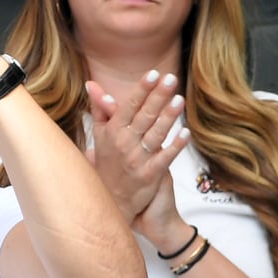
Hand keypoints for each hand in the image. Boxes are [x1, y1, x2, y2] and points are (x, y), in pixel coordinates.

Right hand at [85, 71, 189, 246]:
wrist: (111, 202)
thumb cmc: (106, 165)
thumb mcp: (99, 136)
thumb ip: (100, 109)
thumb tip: (92, 84)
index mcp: (111, 132)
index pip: (128, 106)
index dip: (141, 90)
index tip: (153, 74)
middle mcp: (123, 144)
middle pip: (143, 116)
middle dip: (158, 97)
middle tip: (171, 79)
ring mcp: (137, 160)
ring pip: (155, 134)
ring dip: (168, 117)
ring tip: (180, 100)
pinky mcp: (150, 175)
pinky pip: (165, 158)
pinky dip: (176, 146)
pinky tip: (186, 133)